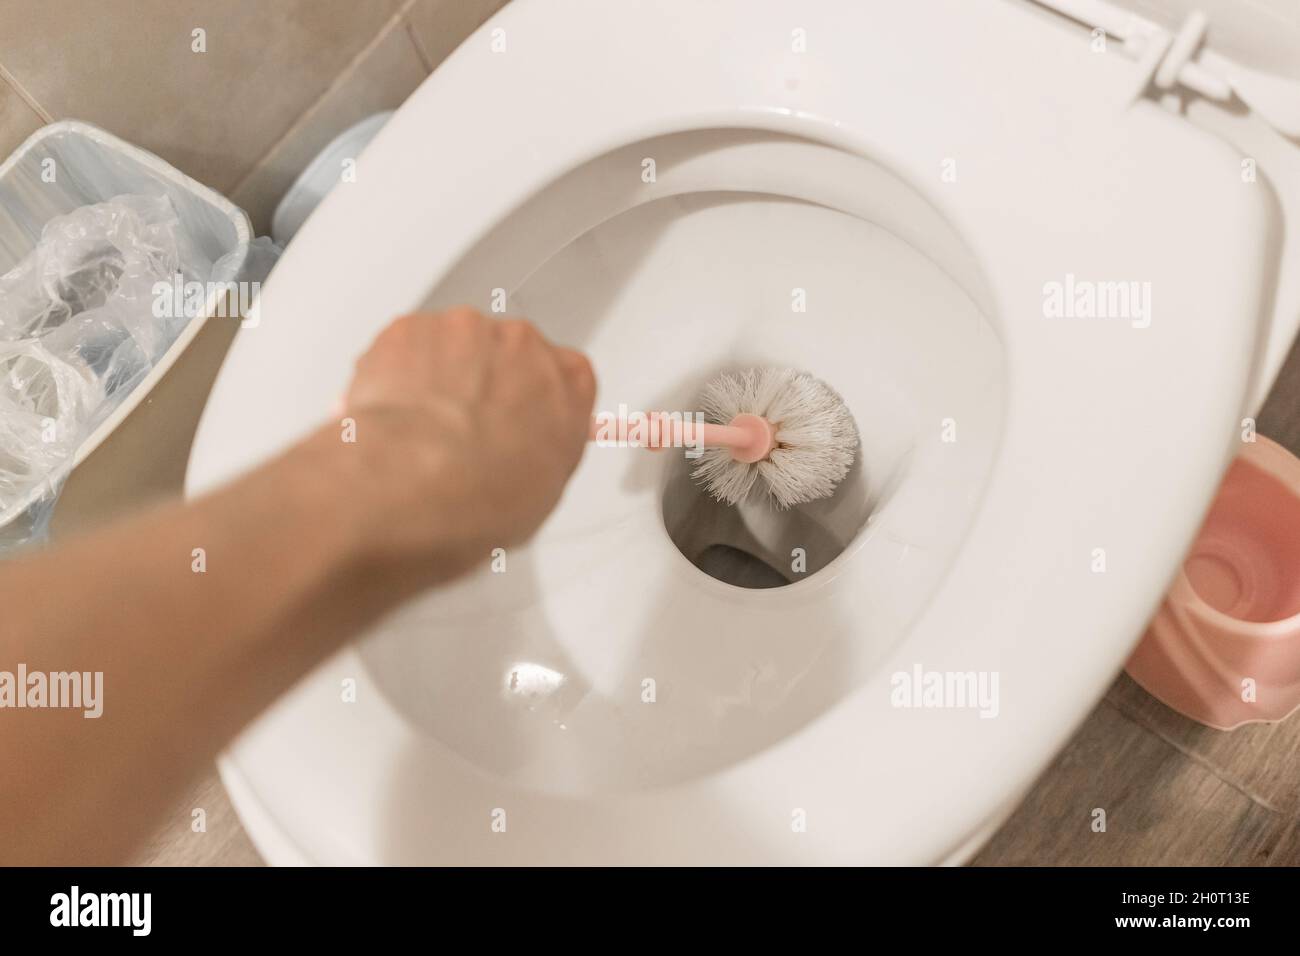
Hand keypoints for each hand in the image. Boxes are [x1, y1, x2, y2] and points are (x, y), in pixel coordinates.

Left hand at [340, 307, 594, 579]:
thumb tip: (528, 453)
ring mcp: (465, 330)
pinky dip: (397, 374)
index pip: (562, 374)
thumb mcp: (544, 488)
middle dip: (483, 386)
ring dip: (439, 379)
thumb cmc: (481, 493)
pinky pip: (406, 346)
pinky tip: (399, 416)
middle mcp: (521, 343)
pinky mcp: (412, 328)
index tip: (519, 418)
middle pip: (504, 354)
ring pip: (452, 347)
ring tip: (424, 432)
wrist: (415, 483)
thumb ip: (544, 449)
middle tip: (465, 433)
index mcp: (567, 380)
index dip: (534, 399)